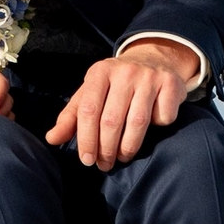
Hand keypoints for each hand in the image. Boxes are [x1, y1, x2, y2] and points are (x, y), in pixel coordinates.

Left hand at [45, 40, 198, 167]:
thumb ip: (71, 117)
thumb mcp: (90, 93)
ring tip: (122, 157)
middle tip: (104, 164)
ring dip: (128, 147)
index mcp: (99, 72)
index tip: (87, 160)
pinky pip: (163, 117)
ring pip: (137, 122)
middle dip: (106, 149)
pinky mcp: (172, 83)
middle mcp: (124, 72)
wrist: (153, 59)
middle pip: (111, 120)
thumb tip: (52, 139)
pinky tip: (150, 130)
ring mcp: (150, 76)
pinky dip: (158, 128)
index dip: (86, 139)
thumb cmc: (115, 83)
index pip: (88, 110)